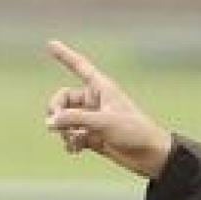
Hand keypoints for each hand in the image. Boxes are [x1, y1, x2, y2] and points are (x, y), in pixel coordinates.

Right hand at [43, 40, 174, 178]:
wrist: (150, 155)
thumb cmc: (134, 131)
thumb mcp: (104, 122)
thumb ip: (74, 119)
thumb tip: (50, 123)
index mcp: (101, 88)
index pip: (79, 67)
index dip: (65, 55)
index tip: (50, 44)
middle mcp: (95, 101)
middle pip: (63, 99)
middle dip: (56, 111)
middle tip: (55, 124)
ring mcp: (92, 120)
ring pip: (64, 119)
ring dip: (63, 130)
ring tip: (72, 141)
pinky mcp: (92, 137)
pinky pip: (71, 135)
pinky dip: (70, 142)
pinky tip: (75, 150)